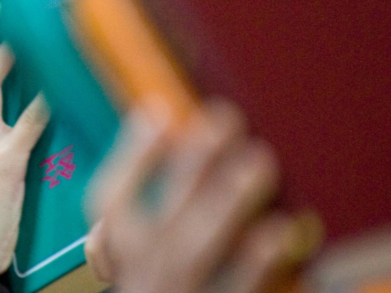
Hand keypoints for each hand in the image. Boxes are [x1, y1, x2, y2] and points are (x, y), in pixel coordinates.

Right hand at [85, 102, 308, 292]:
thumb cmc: (165, 283)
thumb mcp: (140, 255)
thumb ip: (143, 209)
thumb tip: (165, 128)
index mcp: (120, 254)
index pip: (109, 202)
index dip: (132, 158)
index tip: (160, 116)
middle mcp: (141, 276)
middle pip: (157, 219)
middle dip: (190, 167)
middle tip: (226, 120)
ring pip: (194, 250)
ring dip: (226, 203)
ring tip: (258, 161)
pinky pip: (234, 290)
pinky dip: (257, 262)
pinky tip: (282, 229)